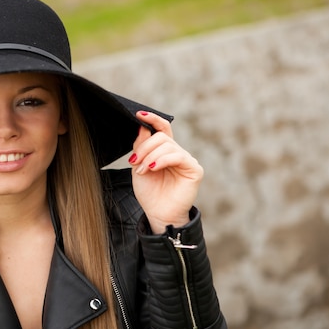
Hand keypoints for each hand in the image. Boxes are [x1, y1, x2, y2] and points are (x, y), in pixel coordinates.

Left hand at [128, 111, 202, 233]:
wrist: (158, 214)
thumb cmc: (150, 192)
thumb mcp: (139, 166)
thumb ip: (141, 146)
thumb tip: (142, 125)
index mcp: (164, 150)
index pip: (162, 128)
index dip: (152, 118)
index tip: (138, 114)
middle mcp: (177, 152)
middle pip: (161, 137)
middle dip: (144, 147)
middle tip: (134, 162)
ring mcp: (186, 160)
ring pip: (167, 145)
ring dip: (150, 157)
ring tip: (142, 170)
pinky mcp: (194, 169)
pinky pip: (178, 156)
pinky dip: (162, 160)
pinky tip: (152, 168)